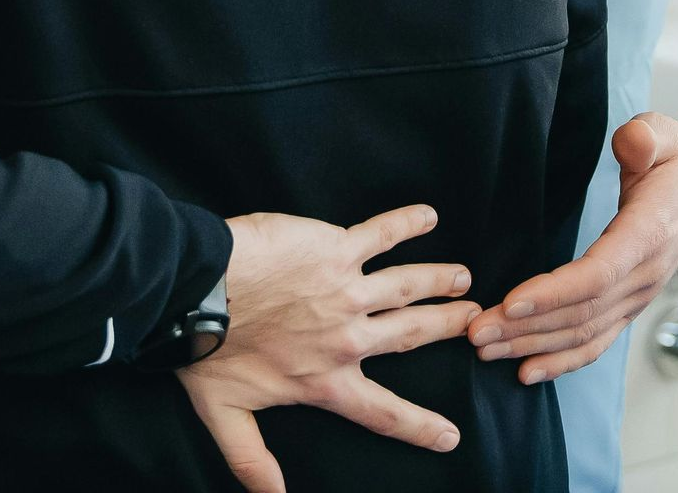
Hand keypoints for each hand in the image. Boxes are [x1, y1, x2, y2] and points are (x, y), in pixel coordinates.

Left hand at [177, 201, 478, 492]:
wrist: (201, 291)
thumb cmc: (207, 352)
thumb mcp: (226, 418)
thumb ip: (252, 461)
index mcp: (324, 380)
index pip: (383, 412)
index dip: (420, 427)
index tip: (451, 436)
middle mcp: (346, 337)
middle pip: (410, 334)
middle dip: (447, 327)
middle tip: (476, 320)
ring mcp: (346, 290)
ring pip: (406, 285)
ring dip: (438, 280)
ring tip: (463, 278)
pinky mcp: (336, 249)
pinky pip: (380, 234)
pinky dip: (405, 223)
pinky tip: (426, 216)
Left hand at [466, 115, 677, 382]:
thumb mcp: (665, 135)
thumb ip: (646, 138)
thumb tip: (631, 144)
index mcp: (647, 236)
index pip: (598, 275)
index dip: (554, 293)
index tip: (510, 303)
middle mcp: (642, 276)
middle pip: (580, 313)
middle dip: (526, 327)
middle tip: (476, 332)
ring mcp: (637, 297)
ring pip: (583, 333)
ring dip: (533, 346)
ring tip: (486, 350)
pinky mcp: (628, 304)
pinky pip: (595, 341)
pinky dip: (561, 360)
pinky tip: (526, 370)